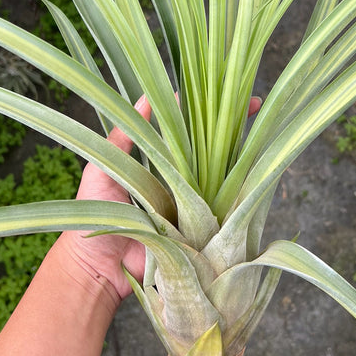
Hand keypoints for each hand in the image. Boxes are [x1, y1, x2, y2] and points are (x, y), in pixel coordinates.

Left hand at [59, 94, 261, 305]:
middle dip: (234, 125)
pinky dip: (241, 194)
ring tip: (261, 129)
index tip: (222, 90)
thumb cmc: (94, 212)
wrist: (97, 266)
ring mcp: (191, 204)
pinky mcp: (199, 229)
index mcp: (157, 162)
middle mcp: (178, 179)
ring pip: (222, 176)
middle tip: (255, 103)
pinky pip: (223, 210)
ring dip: (242, 154)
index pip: (184, 128)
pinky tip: (257, 174)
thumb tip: (144, 98)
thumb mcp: (101, 167)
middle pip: (211, 148)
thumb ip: (122, 137)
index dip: (202, 109)